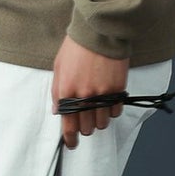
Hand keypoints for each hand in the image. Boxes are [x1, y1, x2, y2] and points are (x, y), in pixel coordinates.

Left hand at [51, 34, 129, 148]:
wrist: (98, 32)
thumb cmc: (76, 48)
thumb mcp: (58, 68)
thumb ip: (57, 92)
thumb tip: (58, 111)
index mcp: (66, 93)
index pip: (68, 126)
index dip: (70, 139)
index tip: (72, 144)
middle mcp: (84, 97)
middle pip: (87, 128)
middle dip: (85, 127)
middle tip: (85, 120)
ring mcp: (102, 95)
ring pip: (103, 123)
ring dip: (99, 119)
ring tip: (98, 109)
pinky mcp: (117, 89)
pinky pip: (116, 111)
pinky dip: (112, 110)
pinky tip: (108, 100)